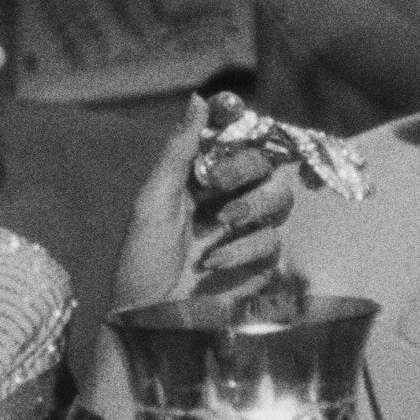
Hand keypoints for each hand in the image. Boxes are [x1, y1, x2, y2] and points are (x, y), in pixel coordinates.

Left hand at [109, 93, 297, 312]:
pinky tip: (214, 262)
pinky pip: (271, 243)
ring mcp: (245, 233)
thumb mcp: (153, 201)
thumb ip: (179, 151)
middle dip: (245, 165)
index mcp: (198, 181)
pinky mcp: (258, 265)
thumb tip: (199, 99)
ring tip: (224, 220)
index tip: (234, 117)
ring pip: (278, 198)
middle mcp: (226, 201)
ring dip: (253, 203)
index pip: (232, 142)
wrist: (148, 319)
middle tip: (218, 180)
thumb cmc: (142, 261)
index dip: (239, 126)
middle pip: (263, 163)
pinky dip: (244, 248)